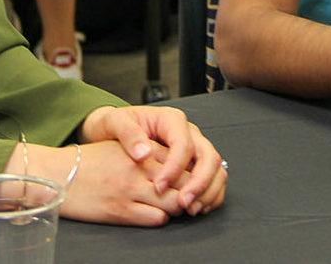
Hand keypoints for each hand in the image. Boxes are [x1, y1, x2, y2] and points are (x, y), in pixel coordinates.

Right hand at [14, 141, 182, 225]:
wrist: (56, 175)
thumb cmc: (86, 161)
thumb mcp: (118, 146)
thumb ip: (145, 151)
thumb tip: (170, 162)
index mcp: (140, 149)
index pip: (180, 159)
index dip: (190, 171)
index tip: (190, 178)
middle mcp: (139, 168)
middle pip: (183, 180)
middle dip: (190, 190)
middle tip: (188, 196)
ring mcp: (131, 190)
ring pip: (174, 201)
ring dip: (177, 206)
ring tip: (172, 206)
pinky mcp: (122, 211)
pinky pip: (157, 219)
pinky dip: (161, 218)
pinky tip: (154, 214)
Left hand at [79, 105, 225, 215]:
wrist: (114, 129)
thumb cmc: (116, 125)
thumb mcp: (115, 122)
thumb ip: (128, 134)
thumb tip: (144, 153)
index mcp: (171, 120)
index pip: (183, 144)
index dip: (175, 168)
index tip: (159, 187)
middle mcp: (188, 133)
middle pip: (208, 156)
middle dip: (199, 182)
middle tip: (183, 203)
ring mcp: (195, 147)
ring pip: (216, 168)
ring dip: (208, 191)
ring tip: (191, 209)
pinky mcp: (195, 162)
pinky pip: (214, 178)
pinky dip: (211, 194)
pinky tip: (198, 207)